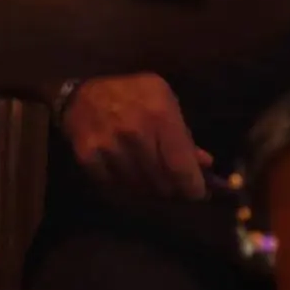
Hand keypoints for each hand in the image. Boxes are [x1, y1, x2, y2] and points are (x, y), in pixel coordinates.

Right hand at [61, 74, 212, 201]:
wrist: (82, 95)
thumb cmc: (132, 96)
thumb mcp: (164, 102)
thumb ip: (184, 134)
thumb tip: (206, 164)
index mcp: (159, 114)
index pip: (181, 167)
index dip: (193, 188)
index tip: (198, 194)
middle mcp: (135, 131)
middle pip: (162, 183)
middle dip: (172, 189)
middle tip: (174, 187)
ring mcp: (110, 145)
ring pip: (140, 189)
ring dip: (149, 190)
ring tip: (151, 180)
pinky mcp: (89, 157)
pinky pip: (116, 188)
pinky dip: (125, 188)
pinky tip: (129, 176)